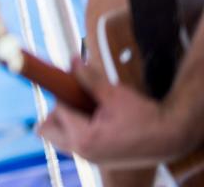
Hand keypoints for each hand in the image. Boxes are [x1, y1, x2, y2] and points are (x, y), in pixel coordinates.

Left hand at [37, 58, 183, 166]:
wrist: (170, 138)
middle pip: (48, 130)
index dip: (62, 93)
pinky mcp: (97, 157)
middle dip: (55, 111)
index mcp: (84, 138)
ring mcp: (90, 157)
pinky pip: (74, 142)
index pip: (57, 110)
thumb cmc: (145, 117)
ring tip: (85, 107)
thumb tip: (72, 61)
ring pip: (59, 137)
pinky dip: (76, 128)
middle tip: (73, 98)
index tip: (68, 80)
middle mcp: (83, 152)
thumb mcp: (114, 93)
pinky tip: (94, 116)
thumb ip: (89, 78)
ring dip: (64, 120)